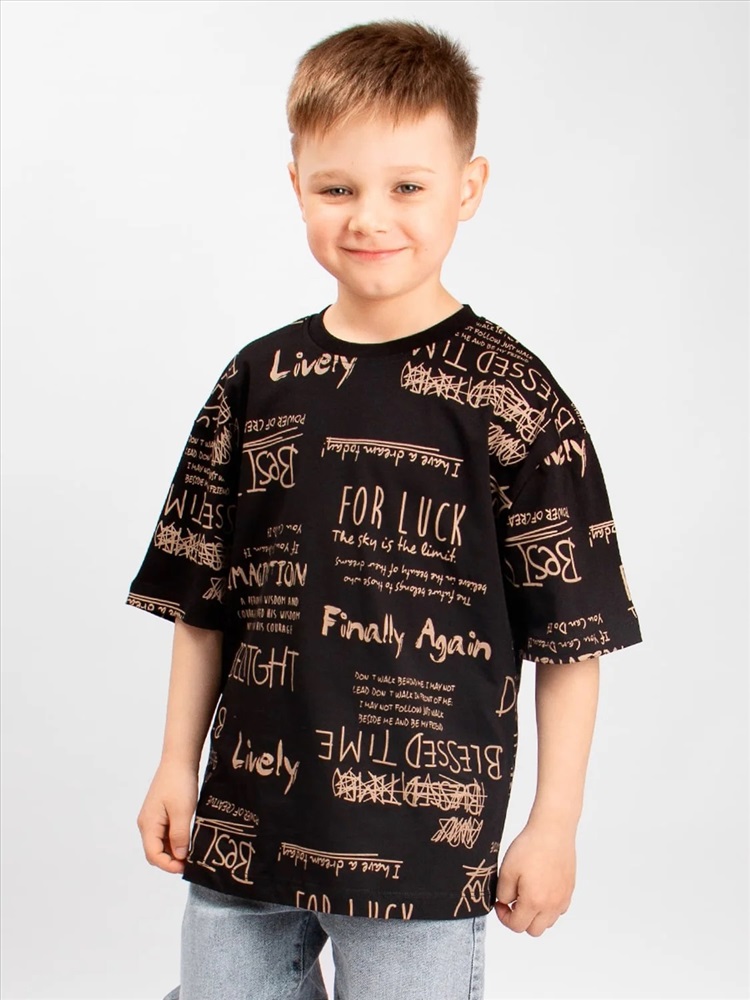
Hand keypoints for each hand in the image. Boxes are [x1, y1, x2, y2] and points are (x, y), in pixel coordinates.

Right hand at [136, 759, 197, 873]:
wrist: (179, 759)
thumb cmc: (179, 783)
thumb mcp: (183, 812)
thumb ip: (180, 836)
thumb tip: (179, 857)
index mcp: (148, 824)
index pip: (153, 855)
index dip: (168, 865)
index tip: (185, 868)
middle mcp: (147, 823)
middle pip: (155, 851)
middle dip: (170, 860)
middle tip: (190, 863)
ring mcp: (153, 818)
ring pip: (160, 843)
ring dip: (174, 850)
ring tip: (191, 852)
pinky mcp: (160, 812)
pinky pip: (165, 833)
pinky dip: (175, 840)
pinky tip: (188, 839)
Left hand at [494, 822, 575, 935]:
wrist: (552, 830)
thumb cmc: (530, 847)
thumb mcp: (507, 870)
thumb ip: (503, 893)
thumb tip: (505, 903)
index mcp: (534, 902)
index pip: (517, 926)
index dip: (503, 917)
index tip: (500, 903)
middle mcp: (552, 905)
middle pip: (534, 930)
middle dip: (520, 920)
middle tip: (512, 902)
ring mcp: (563, 899)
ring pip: (548, 922)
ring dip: (535, 915)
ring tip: (527, 895)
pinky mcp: (569, 890)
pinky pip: (558, 910)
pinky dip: (548, 907)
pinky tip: (540, 889)